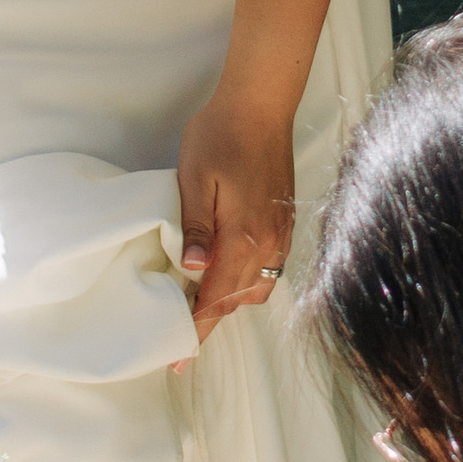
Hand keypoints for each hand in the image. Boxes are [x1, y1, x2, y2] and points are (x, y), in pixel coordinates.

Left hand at [177, 85, 296, 336]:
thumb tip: (194, 270)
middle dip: (213, 322)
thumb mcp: (195, 178)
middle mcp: (268, 242)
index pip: (218, 297)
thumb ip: (196, 227)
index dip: (197, 328)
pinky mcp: (284, 220)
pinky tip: (229, 277)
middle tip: (183, 339)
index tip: (178, 356)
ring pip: (258, 286)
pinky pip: (269, 267)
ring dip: (232, 302)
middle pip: (240, 299)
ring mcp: (281, 232)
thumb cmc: (221, 135)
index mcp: (244, 236)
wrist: (261, 104)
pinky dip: (248, 282)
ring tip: (203, 309)